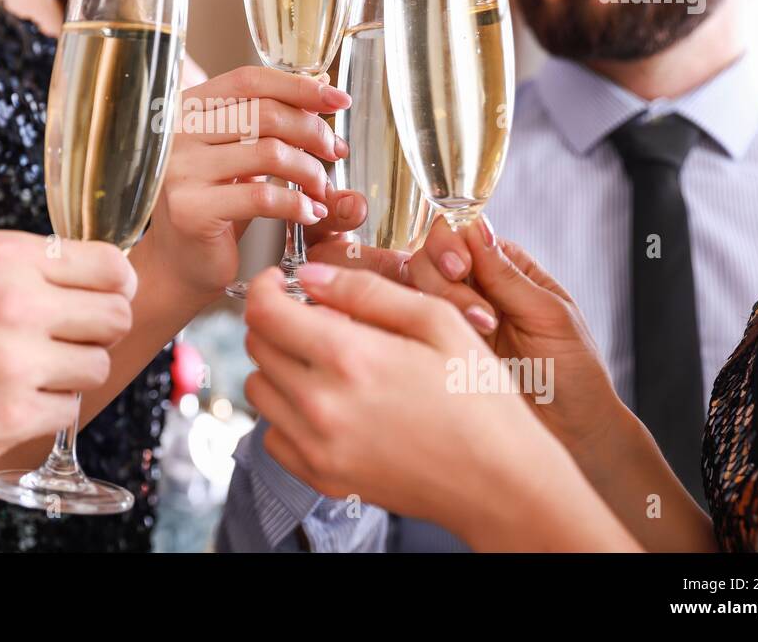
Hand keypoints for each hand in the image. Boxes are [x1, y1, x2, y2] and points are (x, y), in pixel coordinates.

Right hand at [0, 230, 135, 481]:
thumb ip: (27, 266)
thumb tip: (97, 277)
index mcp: (4, 256)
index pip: (110, 264)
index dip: (117, 283)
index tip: (109, 294)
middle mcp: (15, 304)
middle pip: (115, 315)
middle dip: (101, 328)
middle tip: (70, 337)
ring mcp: (13, 364)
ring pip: (97, 365)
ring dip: (72, 371)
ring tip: (28, 370)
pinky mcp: (7, 418)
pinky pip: (68, 410)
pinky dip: (47, 408)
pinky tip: (9, 398)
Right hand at [134, 66, 351, 298]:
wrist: (182, 263)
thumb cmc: (216, 205)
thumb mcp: (240, 154)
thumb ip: (269, 122)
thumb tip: (322, 89)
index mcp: (188, 110)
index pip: (249, 81)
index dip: (298, 86)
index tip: (338, 98)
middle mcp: (177, 135)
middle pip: (265, 113)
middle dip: (313, 131)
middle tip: (334, 152)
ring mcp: (181, 172)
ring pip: (270, 153)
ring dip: (310, 171)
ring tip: (320, 189)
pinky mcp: (192, 210)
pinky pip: (262, 197)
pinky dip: (297, 204)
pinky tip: (310, 213)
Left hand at [242, 263, 562, 538]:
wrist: (501, 482)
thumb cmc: (480, 399)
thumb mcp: (438, 322)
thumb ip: (366, 292)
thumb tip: (310, 275)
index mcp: (350, 358)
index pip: (264, 313)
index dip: (264, 288)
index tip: (278, 282)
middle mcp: (323, 405)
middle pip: (257, 347)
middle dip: (275, 322)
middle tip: (312, 318)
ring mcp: (318, 446)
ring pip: (258, 390)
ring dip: (278, 366)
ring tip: (323, 361)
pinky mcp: (322, 477)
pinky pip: (273, 435)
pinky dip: (287, 414)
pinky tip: (326, 404)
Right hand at [309, 216, 623, 455]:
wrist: (571, 437)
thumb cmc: (574, 376)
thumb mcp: (549, 316)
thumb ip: (507, 275)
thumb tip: (476, 227)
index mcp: (504, 268)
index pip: (461, 235)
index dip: (451, 245)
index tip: (462, 268)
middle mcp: (471, 289)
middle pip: (428, 258)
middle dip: (445, 281)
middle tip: (480, 314)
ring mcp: (447, 322)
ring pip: (411, 290)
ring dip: (439, 306)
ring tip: (482, 334)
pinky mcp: (431, 352)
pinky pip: (404, 327)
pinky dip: (412, 328)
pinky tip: (440, 345)